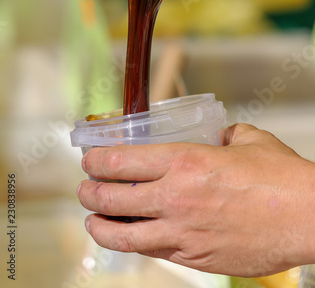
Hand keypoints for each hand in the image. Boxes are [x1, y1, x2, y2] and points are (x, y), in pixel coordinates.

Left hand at [77, 124, 314, 276]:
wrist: (307, 217)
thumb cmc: (280, 177)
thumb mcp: (247, 139)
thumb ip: (224, 134)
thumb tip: (217, 135)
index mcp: (185, 162)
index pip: (121, 161)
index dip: (97, 160)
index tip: (89, 159)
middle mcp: (176, 198)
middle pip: (112, 199)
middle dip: (89, 192)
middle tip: (84, 188)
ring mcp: (183, 233)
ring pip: (123, 235)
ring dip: (100, 225)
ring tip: (92, 219)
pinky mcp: (195, 258)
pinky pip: (154, 251)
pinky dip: (134, 243)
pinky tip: (132, 238)